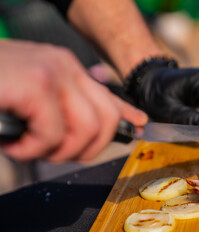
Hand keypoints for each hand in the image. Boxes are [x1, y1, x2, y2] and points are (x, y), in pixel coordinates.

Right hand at [0, 40, 147, 161]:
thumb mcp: (35, 95)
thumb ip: (65, 104)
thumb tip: (101, 113)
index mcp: (67, 69)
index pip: (109, 96)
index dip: (126, 115)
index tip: (139, 126)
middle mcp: (65, 66)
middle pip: (106, 119)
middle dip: (87, 148)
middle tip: (57, 154)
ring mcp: (51, 72)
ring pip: (86, 129)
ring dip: (58, 151)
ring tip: (31, 148)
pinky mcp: (33, 84)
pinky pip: (53, 134)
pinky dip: (33, 149)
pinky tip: (14, 144)